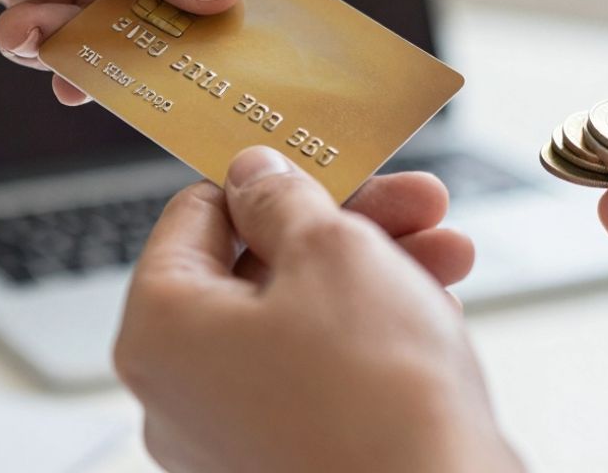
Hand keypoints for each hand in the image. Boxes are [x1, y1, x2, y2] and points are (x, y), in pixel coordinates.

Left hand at [114, 147, 523, 472]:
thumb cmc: (375, 395)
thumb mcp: (331, 250)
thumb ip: (283, 198)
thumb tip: (255, 176)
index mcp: (160, 331)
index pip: (194, 219)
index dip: (265, 181)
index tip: (321, 164)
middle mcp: (181, 393)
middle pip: (257, 268)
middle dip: (345, 224)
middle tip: (411, 200)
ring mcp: (233, 436)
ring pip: (299, 319)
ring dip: (375, 271)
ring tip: (446, 250)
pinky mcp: (287, 460)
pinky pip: (320, 374)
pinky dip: (371, 335)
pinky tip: (435, 308)